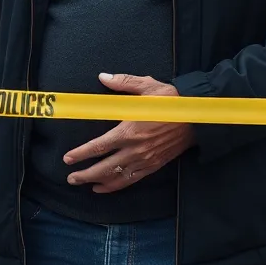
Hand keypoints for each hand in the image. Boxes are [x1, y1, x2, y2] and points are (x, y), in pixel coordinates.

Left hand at [63, 73, 195, 193]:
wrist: (197, 117)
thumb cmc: (172, 100)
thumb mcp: (148, 86)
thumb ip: (123, 82)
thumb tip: (103, 77)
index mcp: (129, 130)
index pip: (99, 146)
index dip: (81, 154)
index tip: (68, 159)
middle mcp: (135, 149)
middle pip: (104, 167)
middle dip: (85, 174)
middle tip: (71, 177)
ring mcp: (145, 160)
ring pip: (116, 177)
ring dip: (98, 182)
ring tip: (84, 185)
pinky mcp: (154, 165)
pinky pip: (131, 180)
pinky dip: (116, 186)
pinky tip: (105, 187)